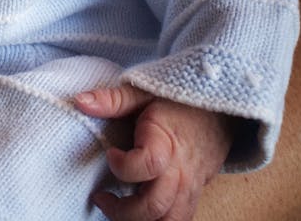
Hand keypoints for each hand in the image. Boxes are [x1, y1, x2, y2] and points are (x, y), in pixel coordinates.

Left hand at [76, 85, 234, 220]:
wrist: (220, 110)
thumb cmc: (178, 100)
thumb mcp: (143, 91)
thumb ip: (113, 99)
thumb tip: (80, 101)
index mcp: (166, 141)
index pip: (147, 164)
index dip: (122, 165)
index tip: (110, 153)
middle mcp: (181, 170)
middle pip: (155, 207)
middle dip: (122, 211)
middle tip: (101, 196)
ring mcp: (191, 186)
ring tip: (118, 207)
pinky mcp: (195, 194)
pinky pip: (180, 218)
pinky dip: (158, 220)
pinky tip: (138, 208)